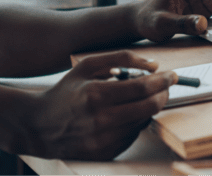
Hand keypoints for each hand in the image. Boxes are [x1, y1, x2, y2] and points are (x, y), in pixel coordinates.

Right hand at [25, 50, 174, 159]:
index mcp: (96, 95)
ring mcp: (104, 141)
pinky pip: (132, 135)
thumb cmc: (66, 91)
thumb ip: (120, 58)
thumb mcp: (87, 65)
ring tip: (144, 96)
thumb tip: (153, 64)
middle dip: (163, 94)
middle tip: (167, 85)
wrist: (40, 125)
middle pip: (148, 107)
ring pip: (143, 122)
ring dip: (150, 107)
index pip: (141, 87)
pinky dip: (135, 122)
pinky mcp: (106, 153)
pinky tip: (127, 112)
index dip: (161, 80)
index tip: (171, 74)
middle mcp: (101, 121)